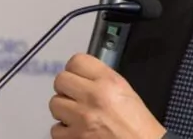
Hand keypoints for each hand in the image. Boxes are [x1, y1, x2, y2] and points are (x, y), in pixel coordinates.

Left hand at [49, 53, 165, 138]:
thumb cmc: (137, 124)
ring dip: (64, 110)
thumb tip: (84, 75)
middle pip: (61, 80)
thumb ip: (103, 79)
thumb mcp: (125, 91)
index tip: (78, 75)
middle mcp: (94, 96)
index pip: (77, 61)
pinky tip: (78, 130)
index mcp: (109, 81)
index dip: (75, 69)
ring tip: (78, 115)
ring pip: (54, 103)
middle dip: (67, 88)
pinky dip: (65, 131)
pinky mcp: (73, 137)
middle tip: (76, 96)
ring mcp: (81, 118)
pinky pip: (55, 129)